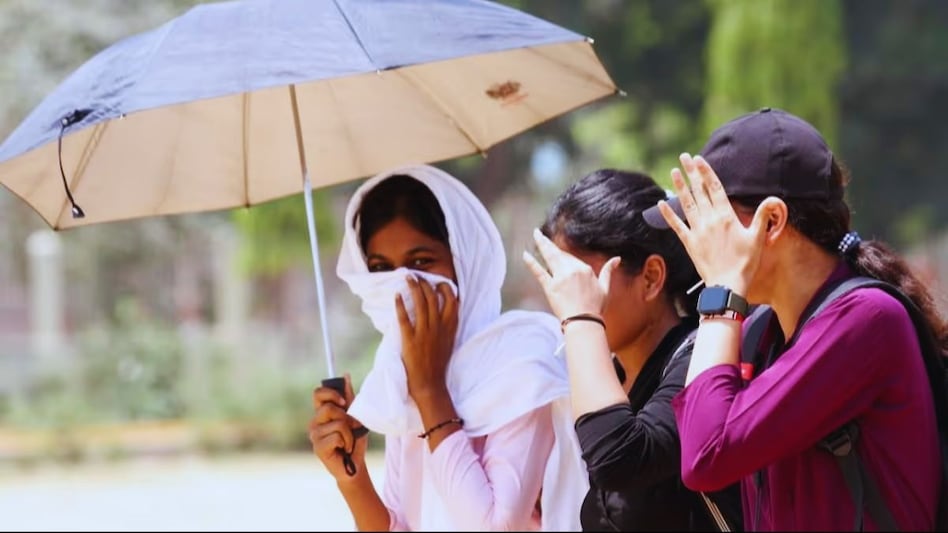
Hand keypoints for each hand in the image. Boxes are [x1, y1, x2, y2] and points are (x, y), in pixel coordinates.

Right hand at [309, 374, 366, 481]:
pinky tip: (344, 449)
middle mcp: (314, 422)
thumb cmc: (354, 440)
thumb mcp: (354, 416)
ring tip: (347, 442)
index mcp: (321, 412)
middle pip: (329, 408)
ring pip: (337, 424)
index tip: (343, 402)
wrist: (355, 465)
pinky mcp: (318, 448)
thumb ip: (348, 397)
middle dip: (345, 418)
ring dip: (349, 433)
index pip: (318, 393)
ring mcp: (314, 436)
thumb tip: (345, 375)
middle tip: (349, 429)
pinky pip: (337, 437)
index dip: (331, 394)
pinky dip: (346, 442)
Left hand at [396, 275, 458, 399]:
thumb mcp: (449, 342)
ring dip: (414, 288)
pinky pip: (404, 318)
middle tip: (417, 276)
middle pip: (433, 297)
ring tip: (407, 277)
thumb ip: (448, 326)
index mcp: (450, 327)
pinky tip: (396, 296)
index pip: (452, 300)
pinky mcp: (411, 339)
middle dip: (425, 283)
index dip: (445, 288)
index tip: (438, 282)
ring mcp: (425, 332)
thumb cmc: (438, 364)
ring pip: (421, 303)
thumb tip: (442, 312)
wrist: (430, 384)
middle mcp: (439, 326)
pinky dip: (400, 305)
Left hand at [522, 228, 619, 319]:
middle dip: (548, 243)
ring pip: (549, 257)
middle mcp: (571, 270)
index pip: (571, 258)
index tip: (558, 253)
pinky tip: (525, 254)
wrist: (584, 322)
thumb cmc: (595, 307)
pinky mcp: (550, 287)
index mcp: (584, 269)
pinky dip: (531, 263)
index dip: (564, 256)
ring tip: (535, 234)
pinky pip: (539, 272)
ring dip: (541, 244)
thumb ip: (608, 271)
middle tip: (538, 233)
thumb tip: (617, 259)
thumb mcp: (605, 287)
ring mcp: (559, 278)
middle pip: (558, 253)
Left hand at [656, 153, 774, 295]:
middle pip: (699, 191)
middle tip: (684, 157)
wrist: (727, 285)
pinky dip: (668, 214)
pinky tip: (661, 203)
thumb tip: (773, 199)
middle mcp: (709, 220)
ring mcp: (697, 231)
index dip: (706, 172)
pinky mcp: (689, 243)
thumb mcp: (758, 238)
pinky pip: (676, 225)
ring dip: (680, 187)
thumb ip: (763, 216)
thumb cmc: (745, 263)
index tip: (699, 159)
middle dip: (691, 172)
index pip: (715, 188)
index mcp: (726, 216)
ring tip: (674, 172)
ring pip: (687, 203)